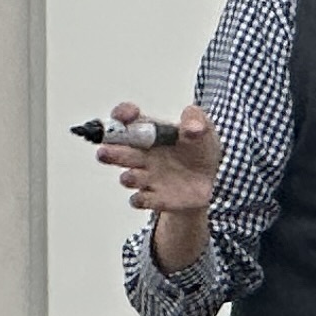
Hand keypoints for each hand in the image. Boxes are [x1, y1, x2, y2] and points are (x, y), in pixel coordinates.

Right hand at [101, 102, 219, 216]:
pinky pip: (140, 200)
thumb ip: (196, 121)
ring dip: (129, 177)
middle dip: (110, 152)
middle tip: (105, 151)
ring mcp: (145, 177)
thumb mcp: (202, 128)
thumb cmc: (199, 149)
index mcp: (148, 132)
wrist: (210, 180)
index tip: (128, 115)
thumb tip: (193, 127)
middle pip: (117, 152)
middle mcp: (140, 154)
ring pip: (128, 177)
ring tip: (133, 175)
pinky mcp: (153, 198)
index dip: (122, 114)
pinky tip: (145, 197)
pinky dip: (140, 199)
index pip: (125, 119)